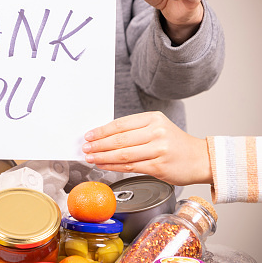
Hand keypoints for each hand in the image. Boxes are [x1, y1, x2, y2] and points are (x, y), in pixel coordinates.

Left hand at [82, 111, 211, 185]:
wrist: (200, 159)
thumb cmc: (175, 143)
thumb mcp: (157, 127)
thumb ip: (134, 130)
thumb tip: (104, 135)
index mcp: (153, 119)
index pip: (120, 124)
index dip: (101, 131)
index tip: (89, 135)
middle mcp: (156, 132)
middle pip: (119, 139)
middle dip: (98, 145)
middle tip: (86, 147)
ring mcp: (158, 150)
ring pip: (123, 154)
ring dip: (103, 157)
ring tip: (91, 157)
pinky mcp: (158, 166)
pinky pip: (130, 167)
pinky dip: (113, 167)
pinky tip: (104, 165)